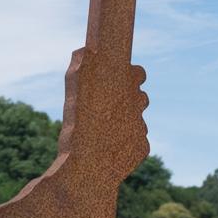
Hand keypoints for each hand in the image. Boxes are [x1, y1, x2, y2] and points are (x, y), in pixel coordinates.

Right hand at [58, 48, 149, 186]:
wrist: (89, 167)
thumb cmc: (78, 124)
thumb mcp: (75, 87)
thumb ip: (82, 65)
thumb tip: (87, 50)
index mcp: (127, 84)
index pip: (139, 73)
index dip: (130, 75)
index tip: (119, 80)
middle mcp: (139, 103)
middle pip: (141, 97)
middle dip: (129, 100)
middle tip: (109, 108)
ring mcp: (142, 126)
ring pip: (137, 120)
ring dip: (125, 123)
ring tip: (104, 131)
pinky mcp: (143, 148)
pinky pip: (136, 142)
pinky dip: (126, 144)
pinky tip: (109, 149)